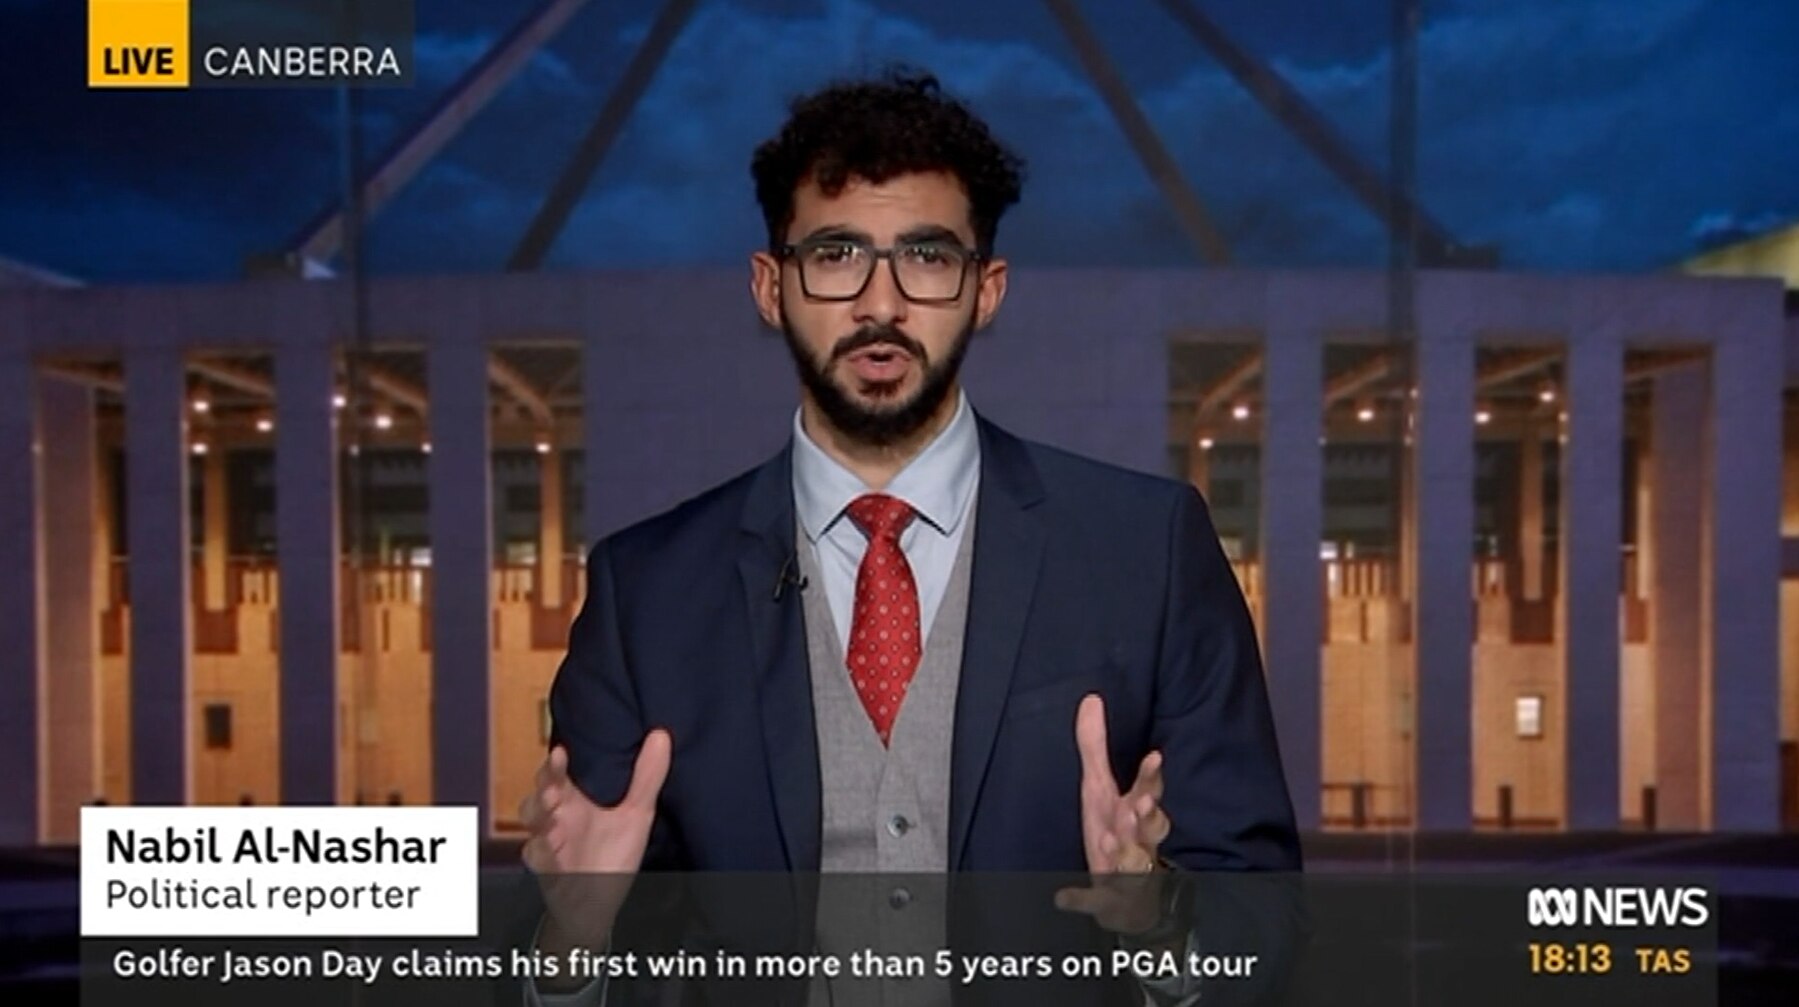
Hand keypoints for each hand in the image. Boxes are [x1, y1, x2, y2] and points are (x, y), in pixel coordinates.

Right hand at [519, 731, 670, 954]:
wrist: (599, 900)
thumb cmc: (614, 854)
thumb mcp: (636, 815)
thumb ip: (646, 777)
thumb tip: (661, 735)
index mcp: (576, 798)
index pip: (559, 772)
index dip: (556, 762)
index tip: (562, 753)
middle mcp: (558, 814)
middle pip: (539, 790)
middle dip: (543, 786)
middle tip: (555, 789)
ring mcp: (547, 837)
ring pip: (530, 817)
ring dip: (538, 813)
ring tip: (554, 813)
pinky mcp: (543, 864)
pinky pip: (533, 853)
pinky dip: (541, 850)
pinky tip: (554, 850)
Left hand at [1054, 695, 1171, 935]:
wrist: (1128, 898)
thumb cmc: (1115, 831)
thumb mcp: (1099, 787)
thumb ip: (1095, 747)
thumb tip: (1090, 699)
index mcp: (1133, 813)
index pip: (1149, 792)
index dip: (1151, 777)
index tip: (1155, 757)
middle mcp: (1137, 842)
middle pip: (1150, 829)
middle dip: (1146, 818)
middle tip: (1137, 807)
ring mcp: (1126, 873)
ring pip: (1131, 862)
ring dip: (1121, 852)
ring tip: (1107, 840)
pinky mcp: (1109, 902)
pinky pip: (1097, 902)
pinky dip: (1082, 899)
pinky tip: (1064, 897)